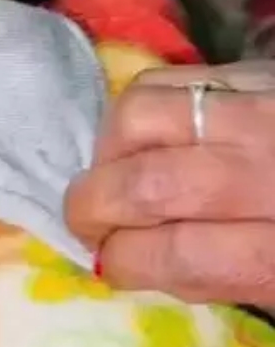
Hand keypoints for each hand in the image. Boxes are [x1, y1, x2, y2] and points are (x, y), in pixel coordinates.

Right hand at [65, 62, 274, 304]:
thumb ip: (226, 277)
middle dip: (93, 213)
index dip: (124, 265)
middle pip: (147, 187)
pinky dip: (133, 115)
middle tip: (91, 228)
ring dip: (107, 156)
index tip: (111, 268)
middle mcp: (272, 172)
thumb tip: (138, 262)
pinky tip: (141, 140)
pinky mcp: (251, 69)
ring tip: (114, 177)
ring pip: (139, 119)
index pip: (177, 256)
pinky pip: (160, 81)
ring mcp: (262, 110)